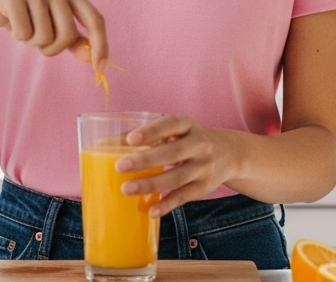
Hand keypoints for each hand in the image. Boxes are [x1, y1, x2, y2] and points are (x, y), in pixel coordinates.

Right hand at [0, 0, 107, 69]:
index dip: (100, 45)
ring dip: (32, 41)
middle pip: (68, 34)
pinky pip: (24, 32)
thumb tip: (94, 60)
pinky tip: (11, 22)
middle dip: (53, 48)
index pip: (94, 18)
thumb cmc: (26, 16)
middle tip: (38, 41)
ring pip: (45, 36)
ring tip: (24, 27)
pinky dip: (18, 36)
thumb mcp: (53, 27)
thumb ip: (76, 41)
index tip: (100, 69)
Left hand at [115, 115, 240, 216]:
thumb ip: (149, 136)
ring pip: (176, 177)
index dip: (151, 131)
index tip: (130, 139)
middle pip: (173, 153)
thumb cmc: (189, 139)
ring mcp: (204, 167)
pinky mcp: (204, 187)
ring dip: (150, 184)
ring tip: (126, 189)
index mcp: (188, 125)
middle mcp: (199, 145)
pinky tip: (150, 210)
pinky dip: (167, 204)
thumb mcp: (177, 131)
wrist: (230, 154)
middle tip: (119, 166)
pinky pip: (183, 197)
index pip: (170, 124)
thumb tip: (105, 144)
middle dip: (145, 160)